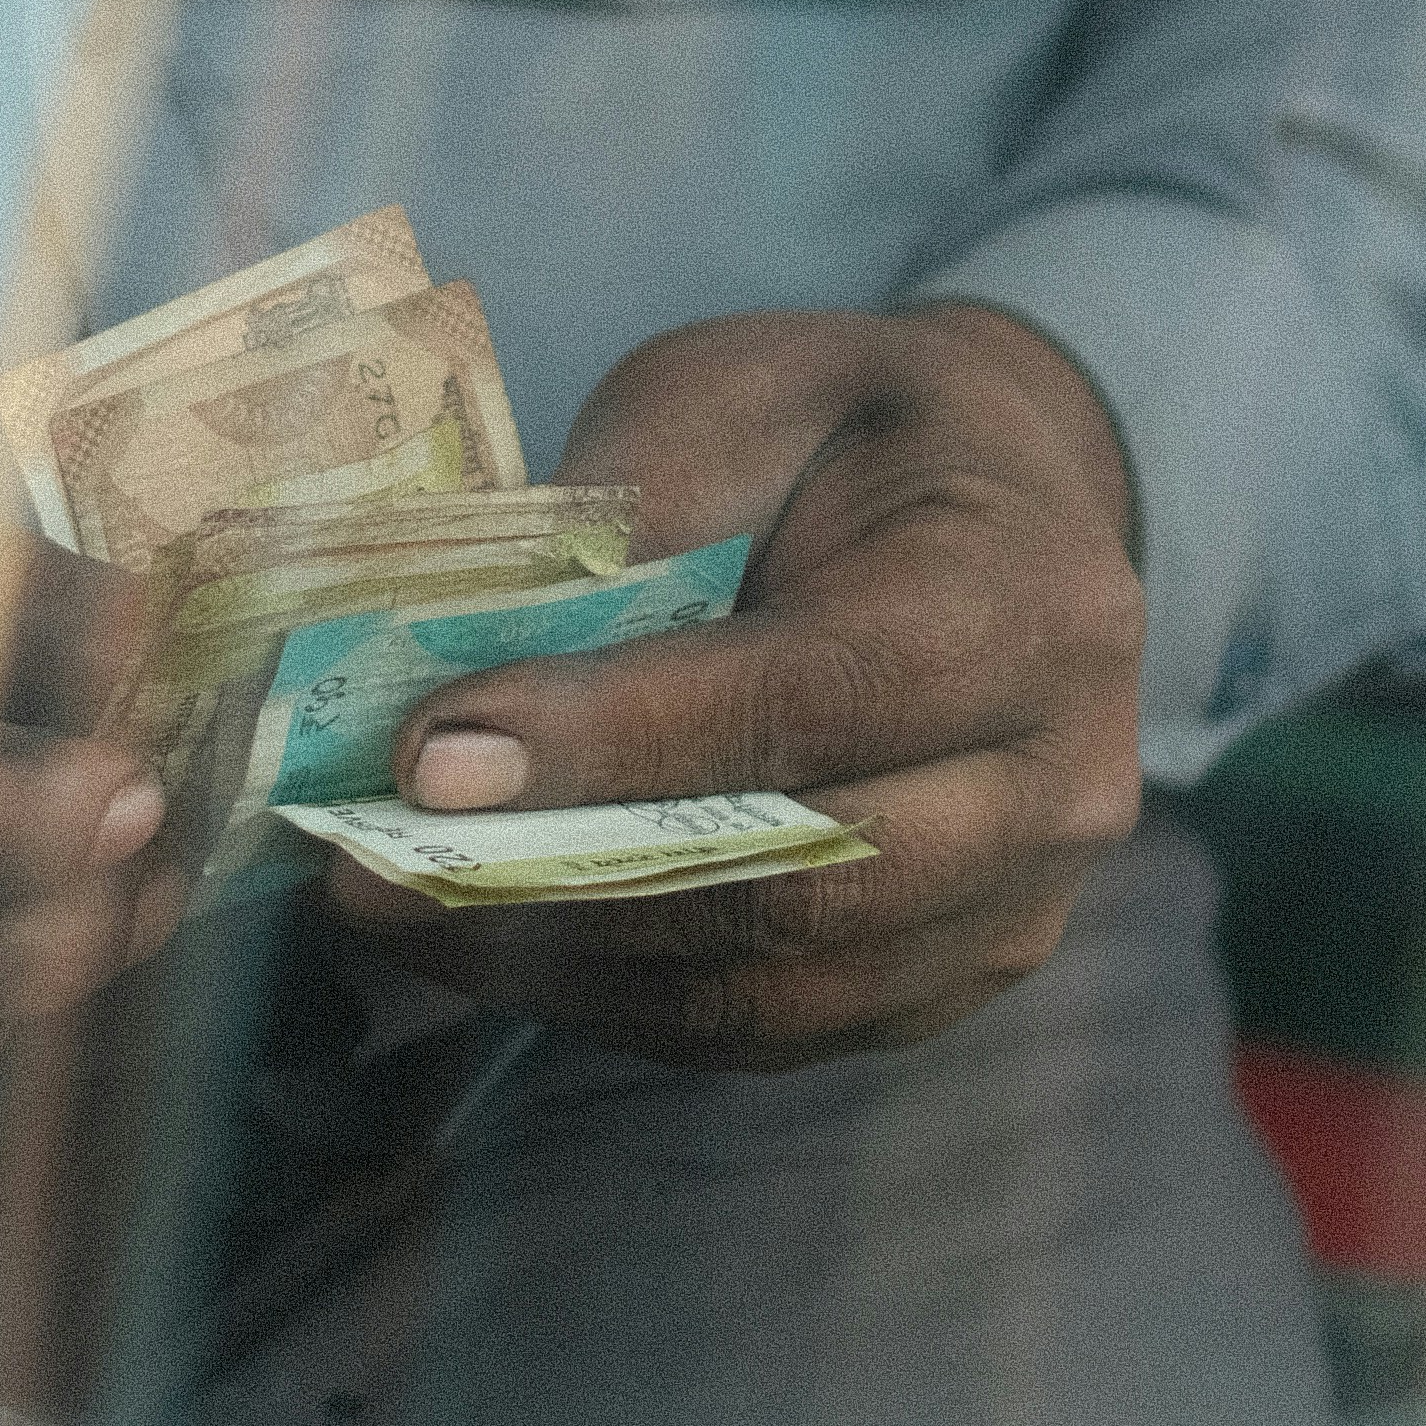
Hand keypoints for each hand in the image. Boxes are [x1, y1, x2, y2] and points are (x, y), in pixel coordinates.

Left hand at [326, 299, 1144, 1066]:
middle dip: (566, 883)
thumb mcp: (746, 394)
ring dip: (569, 966)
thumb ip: (643, 508)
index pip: (809, 702)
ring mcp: (1016, 906)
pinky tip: (490, 947)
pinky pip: (773, 1031)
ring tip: (397, 911)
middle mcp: (1056, 781)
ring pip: (777, 989)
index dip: (617, 741)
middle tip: (369, 864)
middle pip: (803, 881)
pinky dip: (618, 1000)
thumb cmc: (850, 438)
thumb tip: (484, 662)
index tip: (435, 753)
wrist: (1006, 510)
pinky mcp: (948, 982)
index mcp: (1027, 604)